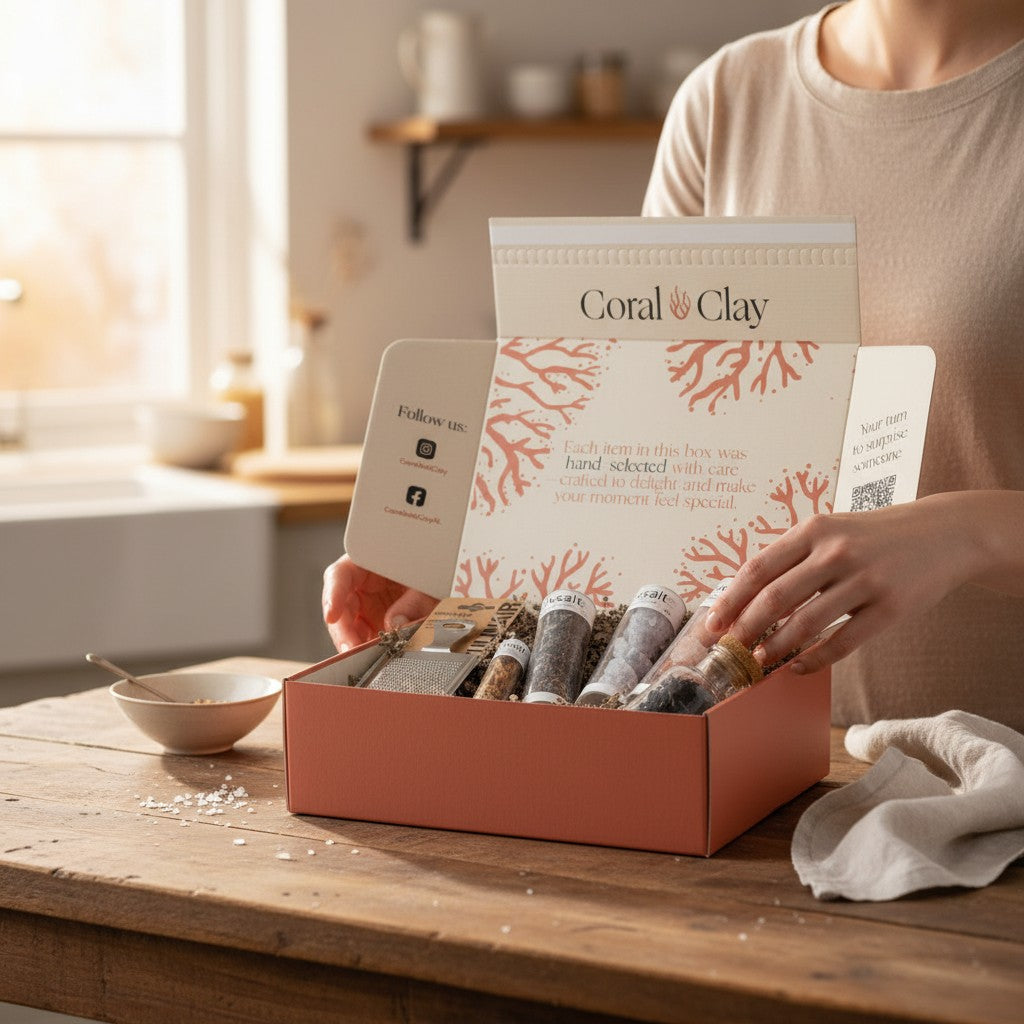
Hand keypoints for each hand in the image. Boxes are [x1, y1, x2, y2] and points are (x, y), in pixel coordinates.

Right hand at [322, 554, 437, 651]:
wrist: (455, 582)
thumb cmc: (439, 571)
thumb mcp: (431, 581)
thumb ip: (416, 601)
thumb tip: (395, 624)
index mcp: (369, 561)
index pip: (340, 574)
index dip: (333, 594)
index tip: (332, 615)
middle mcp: (364, 584)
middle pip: (342, 607)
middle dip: (344, 630)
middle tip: (351, 649)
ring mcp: (369, 606)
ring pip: (351, 628)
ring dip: (356, 644)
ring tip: (366, 658)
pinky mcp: (377, 625)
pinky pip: (367, 639)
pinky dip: (370, 650)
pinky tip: (377, 658)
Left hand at [704, 493, 993, 673]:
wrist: (944, 533)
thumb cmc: (874, 536)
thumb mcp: (831, 530)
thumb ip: (793, 557)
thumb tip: (745, 596)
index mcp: (814, 530)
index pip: (758, 569)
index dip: (730, 600)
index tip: (711, 624)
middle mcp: (836, 552)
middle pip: (775, 598)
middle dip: (745, 629)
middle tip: (729, 650)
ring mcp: (865, 580)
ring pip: (806, 623)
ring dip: (777, 647)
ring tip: (759, 660)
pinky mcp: (891, 607)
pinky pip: (843, 642)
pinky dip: (815, 659)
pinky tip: (799, 667)